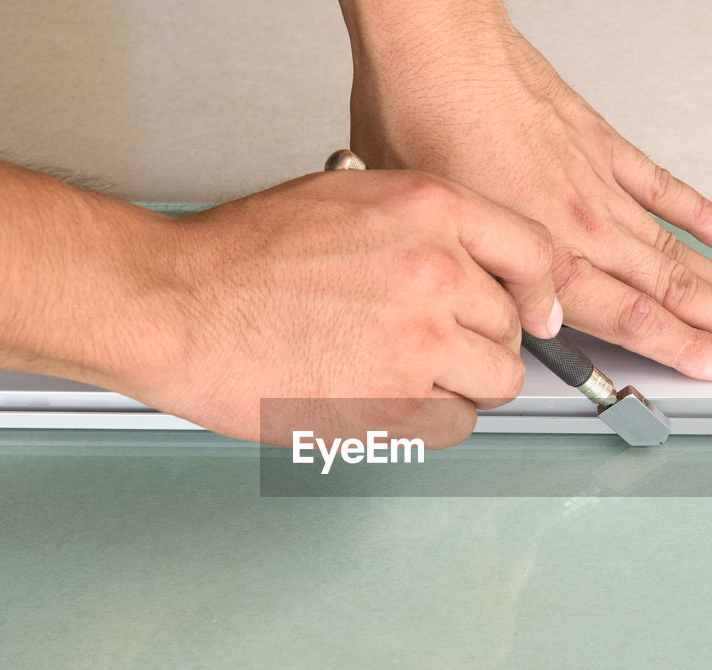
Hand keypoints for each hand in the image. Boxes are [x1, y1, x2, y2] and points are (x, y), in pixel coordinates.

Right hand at [131, 170, 556, 446]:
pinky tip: (389, 404)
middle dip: (477, 342)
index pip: (533, 252)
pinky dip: (432, 423)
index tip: (530, 312)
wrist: (177, 303)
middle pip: (510, 325)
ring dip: (460, 386)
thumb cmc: (239, 256)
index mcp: (426, 209)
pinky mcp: (394, 403)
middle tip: (430, 348)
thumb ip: (420, 226)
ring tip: (406, 378)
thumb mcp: (344, 200)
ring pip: (494, 381)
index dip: (534, 291)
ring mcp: (418, 341)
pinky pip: (456, 426)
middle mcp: (434, 270)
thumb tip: (469, 263)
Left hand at [340, 1, 711, 379]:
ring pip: (676, 246)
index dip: (685, 351)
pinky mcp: (600, 143)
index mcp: (548, 255)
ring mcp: (598, 184)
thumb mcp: (449, 231)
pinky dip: (699, 213)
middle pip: (672, 289)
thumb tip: (540, 324)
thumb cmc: (422, 126)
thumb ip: (502, 283)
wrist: (438, 48)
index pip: (634, 320)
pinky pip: (662, 186)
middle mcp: (584, 225)